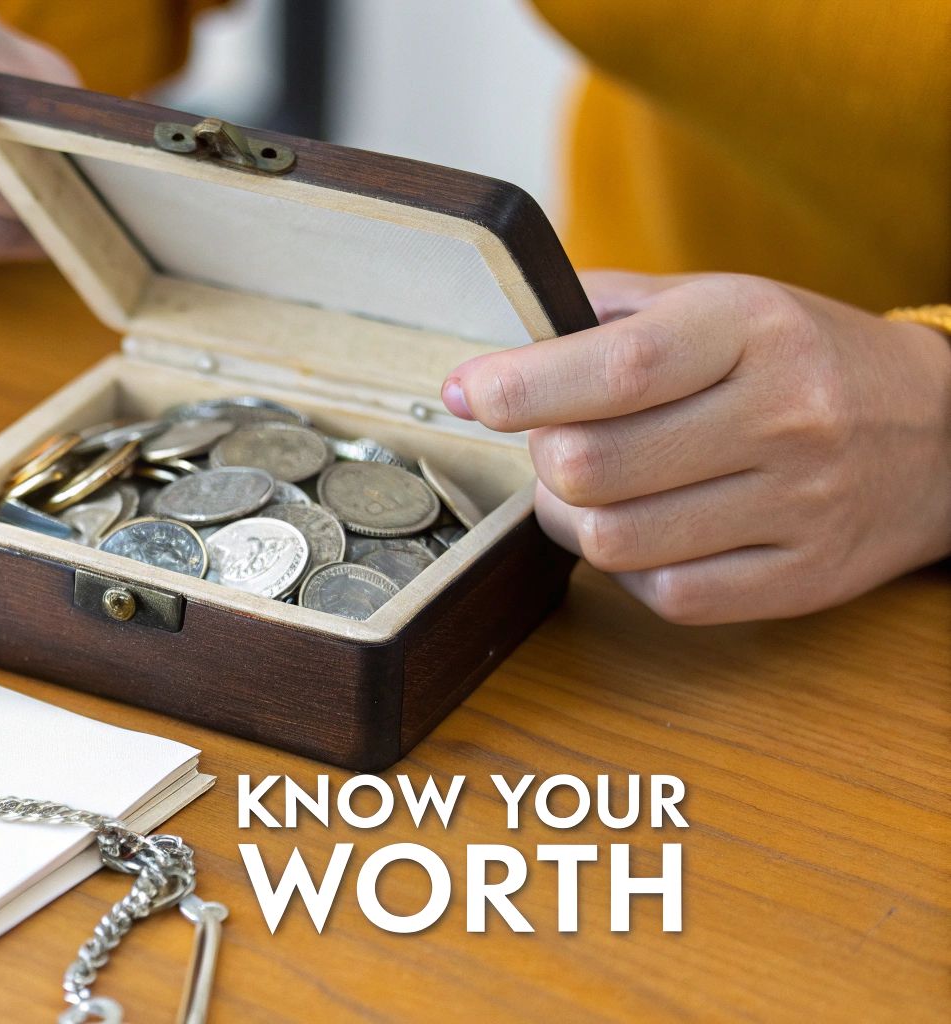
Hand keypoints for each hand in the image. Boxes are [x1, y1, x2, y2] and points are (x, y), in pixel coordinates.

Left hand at [441, 271, 950, 623]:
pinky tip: (649, 530)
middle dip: (543, 456)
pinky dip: (630, 568)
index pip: (615, 368)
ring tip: (595, 487)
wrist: (943, 431)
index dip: (519, 387)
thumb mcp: (718, 299)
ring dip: (574, 517)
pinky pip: (664, 594)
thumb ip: (607, 310)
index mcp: (753, 328)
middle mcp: (785, 415)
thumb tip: (499, 339)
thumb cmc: (800, 357)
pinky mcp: (801, 580)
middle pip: (590, 465)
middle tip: (554, 440)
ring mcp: (799, 505)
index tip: (468, 392)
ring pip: (612, 540)